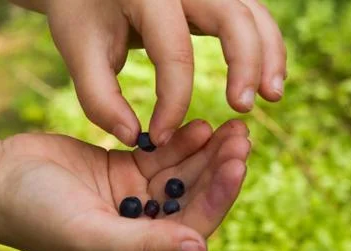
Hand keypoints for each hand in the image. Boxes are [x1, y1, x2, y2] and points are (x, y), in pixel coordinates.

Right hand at [0, 119, 249, 250]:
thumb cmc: (35, 212)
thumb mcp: (89, 234)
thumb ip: (143, 245)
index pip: (190, 229)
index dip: (217, 197)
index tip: (237, 162)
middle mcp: (141, 233)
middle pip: (193, 200)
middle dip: (218, 170)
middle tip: (242, 136)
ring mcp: (134, 201)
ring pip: (182, 176)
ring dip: (205, 153)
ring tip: (229, 127)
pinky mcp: (124, 172)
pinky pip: (161, 158)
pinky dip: (180, 143)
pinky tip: (199, 126)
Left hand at [44, 0, 284, 145]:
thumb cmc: (83, 14)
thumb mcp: (79, 52)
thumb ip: (100, 98)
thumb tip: (135, 138)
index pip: (173, 53)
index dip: (172, 102)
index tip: (160, 138)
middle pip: (232, 18)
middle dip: (245, 65)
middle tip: (243, 108)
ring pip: (252, 12)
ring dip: (268, 54)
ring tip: (270, 96)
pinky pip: (250, 15)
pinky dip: (263, 45)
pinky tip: (263, 77)